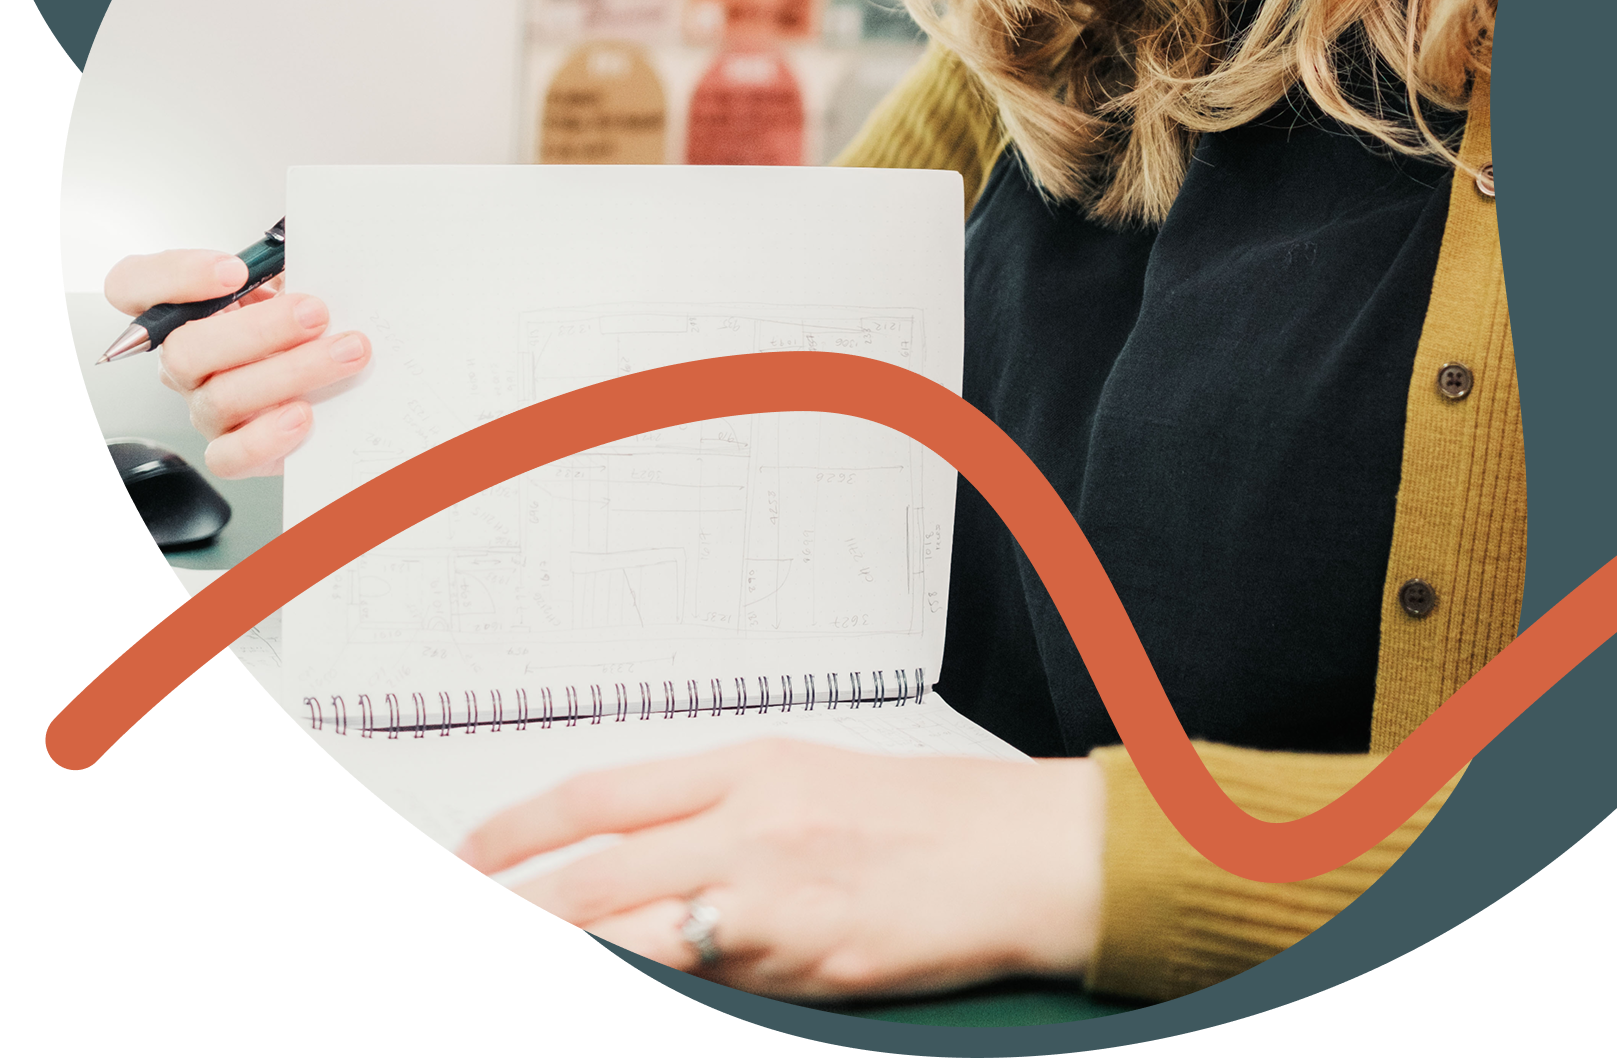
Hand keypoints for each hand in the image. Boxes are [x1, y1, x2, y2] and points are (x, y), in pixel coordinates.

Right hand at [102, 249, 370, 478]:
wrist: (327, 373)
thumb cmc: (301, 320)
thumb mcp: (291, 278)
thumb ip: (287, 262)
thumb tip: (315, 251)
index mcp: (184, 310)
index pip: (133, 285)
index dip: (173, 276)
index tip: (235, 269)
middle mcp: (183, 362)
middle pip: (183, 350)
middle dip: (258, 329)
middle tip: (316, 313)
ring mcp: (204, 407)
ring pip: (220, 397)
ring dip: (291, 371)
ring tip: (345, 352)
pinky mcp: (231, 448)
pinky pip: (230, 456)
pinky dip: (267, 436)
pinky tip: (304, 413)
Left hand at [459, 739, 1105, 1001]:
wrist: (1015, 853)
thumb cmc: (926, 818)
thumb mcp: (811, 784)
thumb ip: (720, 818)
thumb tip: (633, 858)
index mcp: (750, 764)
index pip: (600, 793)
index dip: (520, 829)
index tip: (477, 851)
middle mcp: (749, 821)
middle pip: (593, 871)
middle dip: (522, 902)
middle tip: (483, 903)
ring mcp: (771, 896)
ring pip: (628, 931)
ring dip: (576, 940)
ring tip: (542, 936)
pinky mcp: (801, 961)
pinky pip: (696, 976)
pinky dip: (654, 968)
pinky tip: (636, 965)